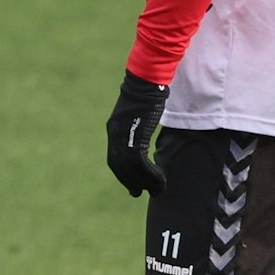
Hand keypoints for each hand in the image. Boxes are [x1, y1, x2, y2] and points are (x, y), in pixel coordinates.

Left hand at [105, 73, 170, 197]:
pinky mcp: (135, 134)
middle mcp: (115, 133)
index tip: (133, 187)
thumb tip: (139, 141)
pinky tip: (160, 179)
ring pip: (131, 168)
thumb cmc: (148, 95)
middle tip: (143, 193)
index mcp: (114, 129)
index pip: (114, 160)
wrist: (147, 81)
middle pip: (120, 167)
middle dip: (132, 182)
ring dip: (145, 181)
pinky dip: (151, 174)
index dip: (123, 176)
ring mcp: (123, 134)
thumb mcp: (138, 115)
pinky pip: (140, 162)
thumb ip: (135, 128)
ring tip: (157, 189)